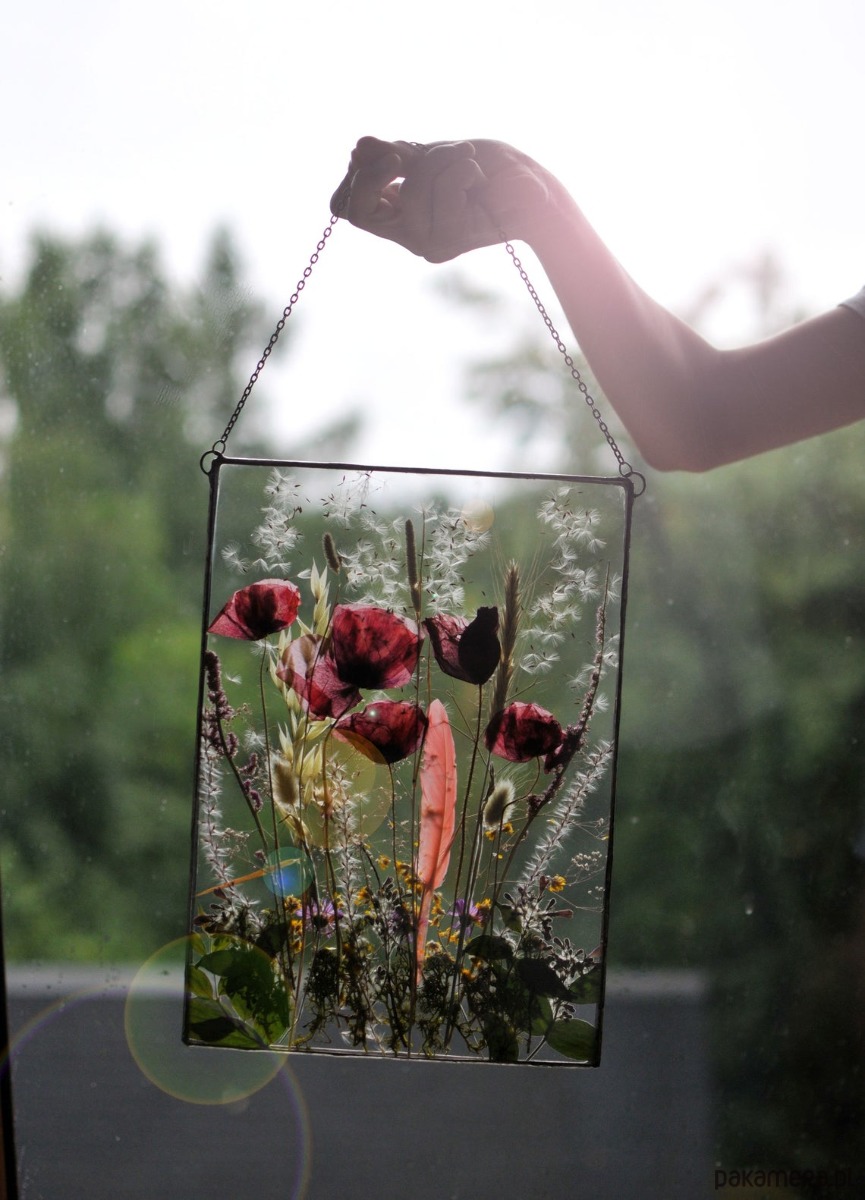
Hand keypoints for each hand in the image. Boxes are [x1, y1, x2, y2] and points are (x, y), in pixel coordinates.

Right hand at [330, 137, 558, 261]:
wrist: (533, 193)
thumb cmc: (484, 171)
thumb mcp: (434, 155)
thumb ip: (396, 155)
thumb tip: (358, 148)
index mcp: (397, 216)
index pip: (346, 209)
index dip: (352, 180)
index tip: (376, 153)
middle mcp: (409, 237)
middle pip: (361, 210)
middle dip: (380, 170)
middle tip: (405, 152)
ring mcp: (430, 243)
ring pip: (411, 193)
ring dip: (441, 159)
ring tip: (467, 157)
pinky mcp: (454, 241)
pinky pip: (443, 193)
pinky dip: (460, 169)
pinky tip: (478, 175)